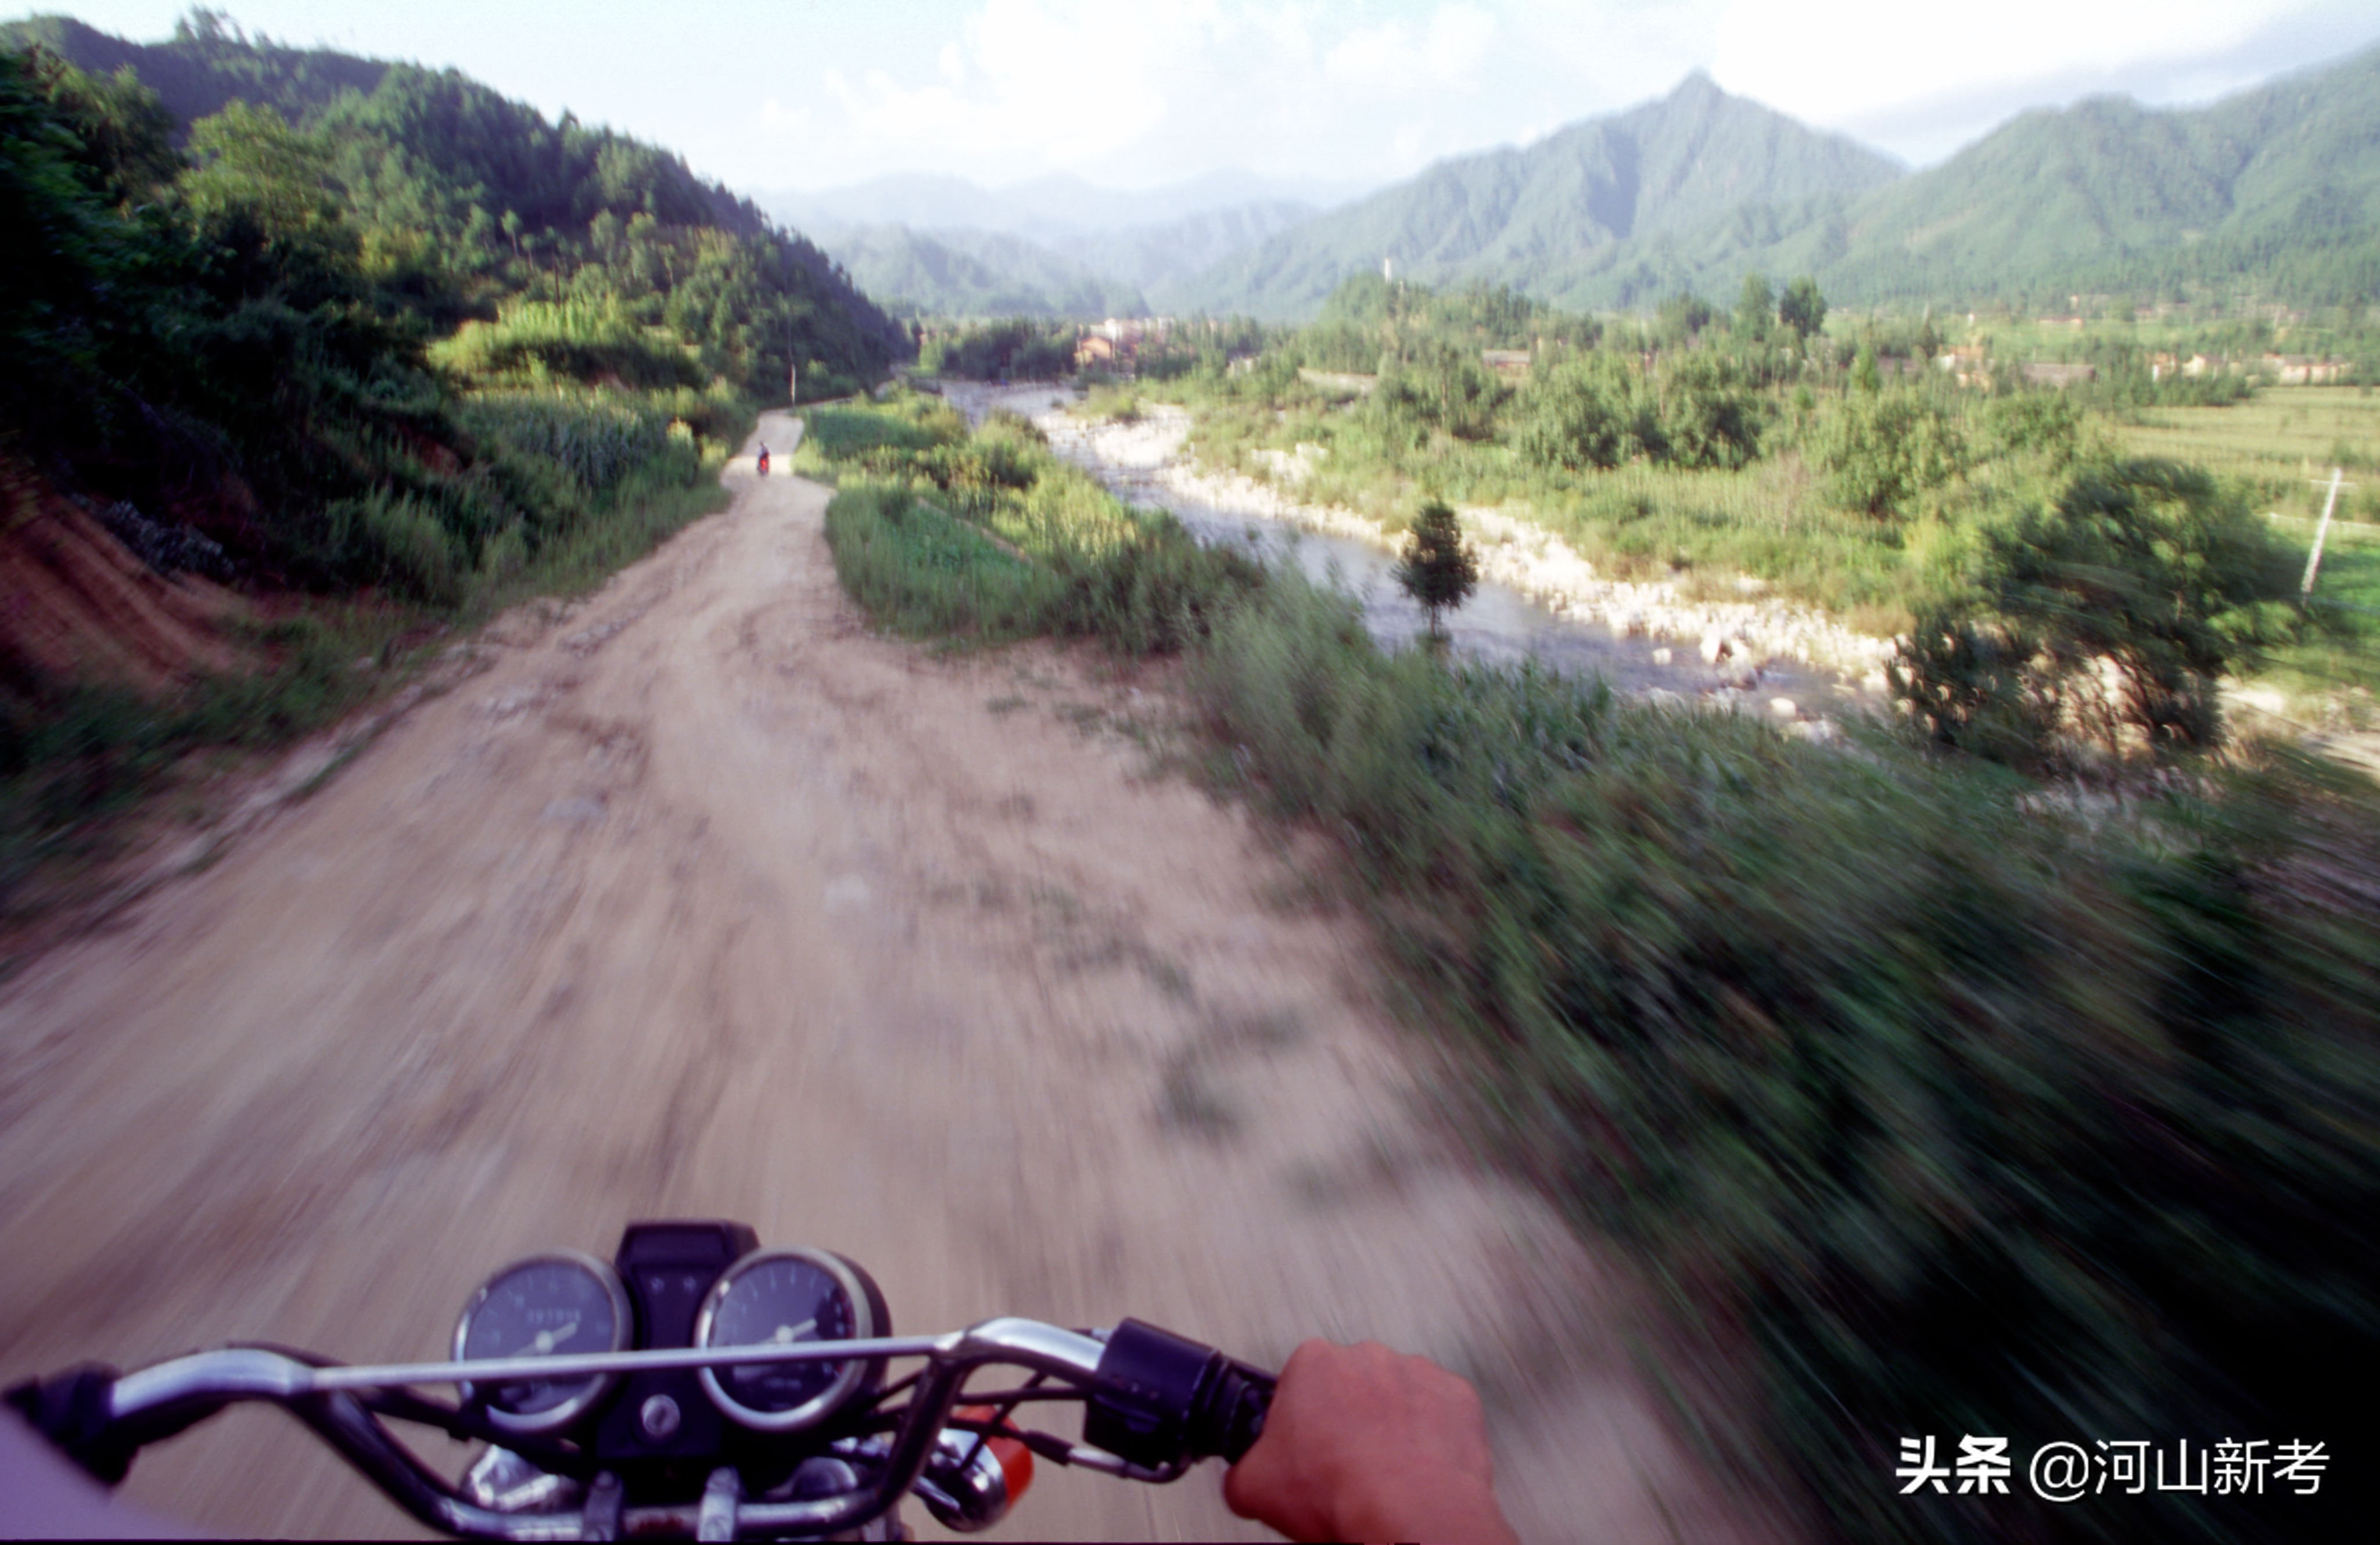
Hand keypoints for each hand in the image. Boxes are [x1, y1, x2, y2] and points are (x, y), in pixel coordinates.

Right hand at [1223, 1339, 1518, 1544]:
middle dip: (1346, 1418)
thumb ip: (1241, 1470)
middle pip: (1349, 1384)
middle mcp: (1366, 1357)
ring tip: (1385, 1472)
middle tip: (1342, 1465)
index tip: (1303, 1449)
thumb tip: (1244, 1478)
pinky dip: (1431, 1435)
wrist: (1408, 1516)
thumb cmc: (1339, 1493)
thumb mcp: (1253, 1488)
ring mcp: (1416, 1373)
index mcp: (1312, 1364)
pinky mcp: (1457, 1396)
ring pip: (1395, 1396)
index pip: (1299, 1382)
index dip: (1299, 1421)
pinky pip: (1439, 1411)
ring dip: (1390, 1424)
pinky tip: (1417, 1467)